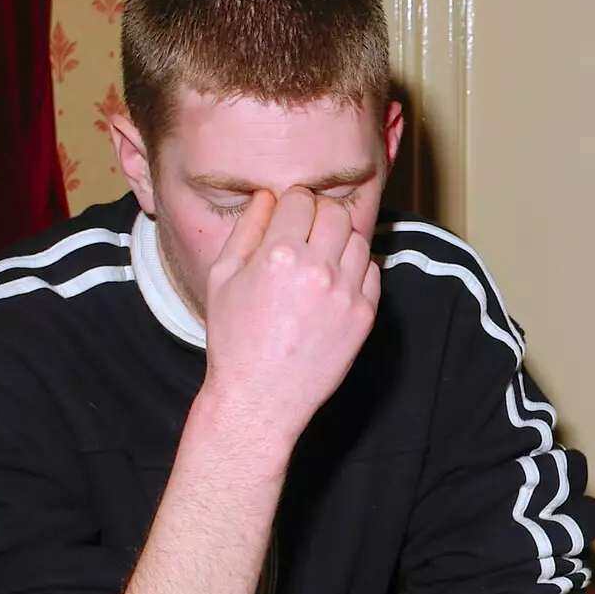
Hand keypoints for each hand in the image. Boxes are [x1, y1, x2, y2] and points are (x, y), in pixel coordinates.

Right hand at [200, 187, 380, 442]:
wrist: (261, 396)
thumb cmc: (234, 339)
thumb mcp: (222, 277)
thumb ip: (246, 229)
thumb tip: (267, 196)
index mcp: (279, 254)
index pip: (302, 198)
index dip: (293, 202)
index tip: (288, 213)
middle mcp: (318, 269)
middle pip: (336, 212)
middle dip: (320, 214)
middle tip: (307, 230)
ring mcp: (346, 293)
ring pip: (359, 239)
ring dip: (341, 239)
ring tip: (320, 257)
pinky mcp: (365, 315)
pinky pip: (372, 271)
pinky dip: (356, 268)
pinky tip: (333, 281)